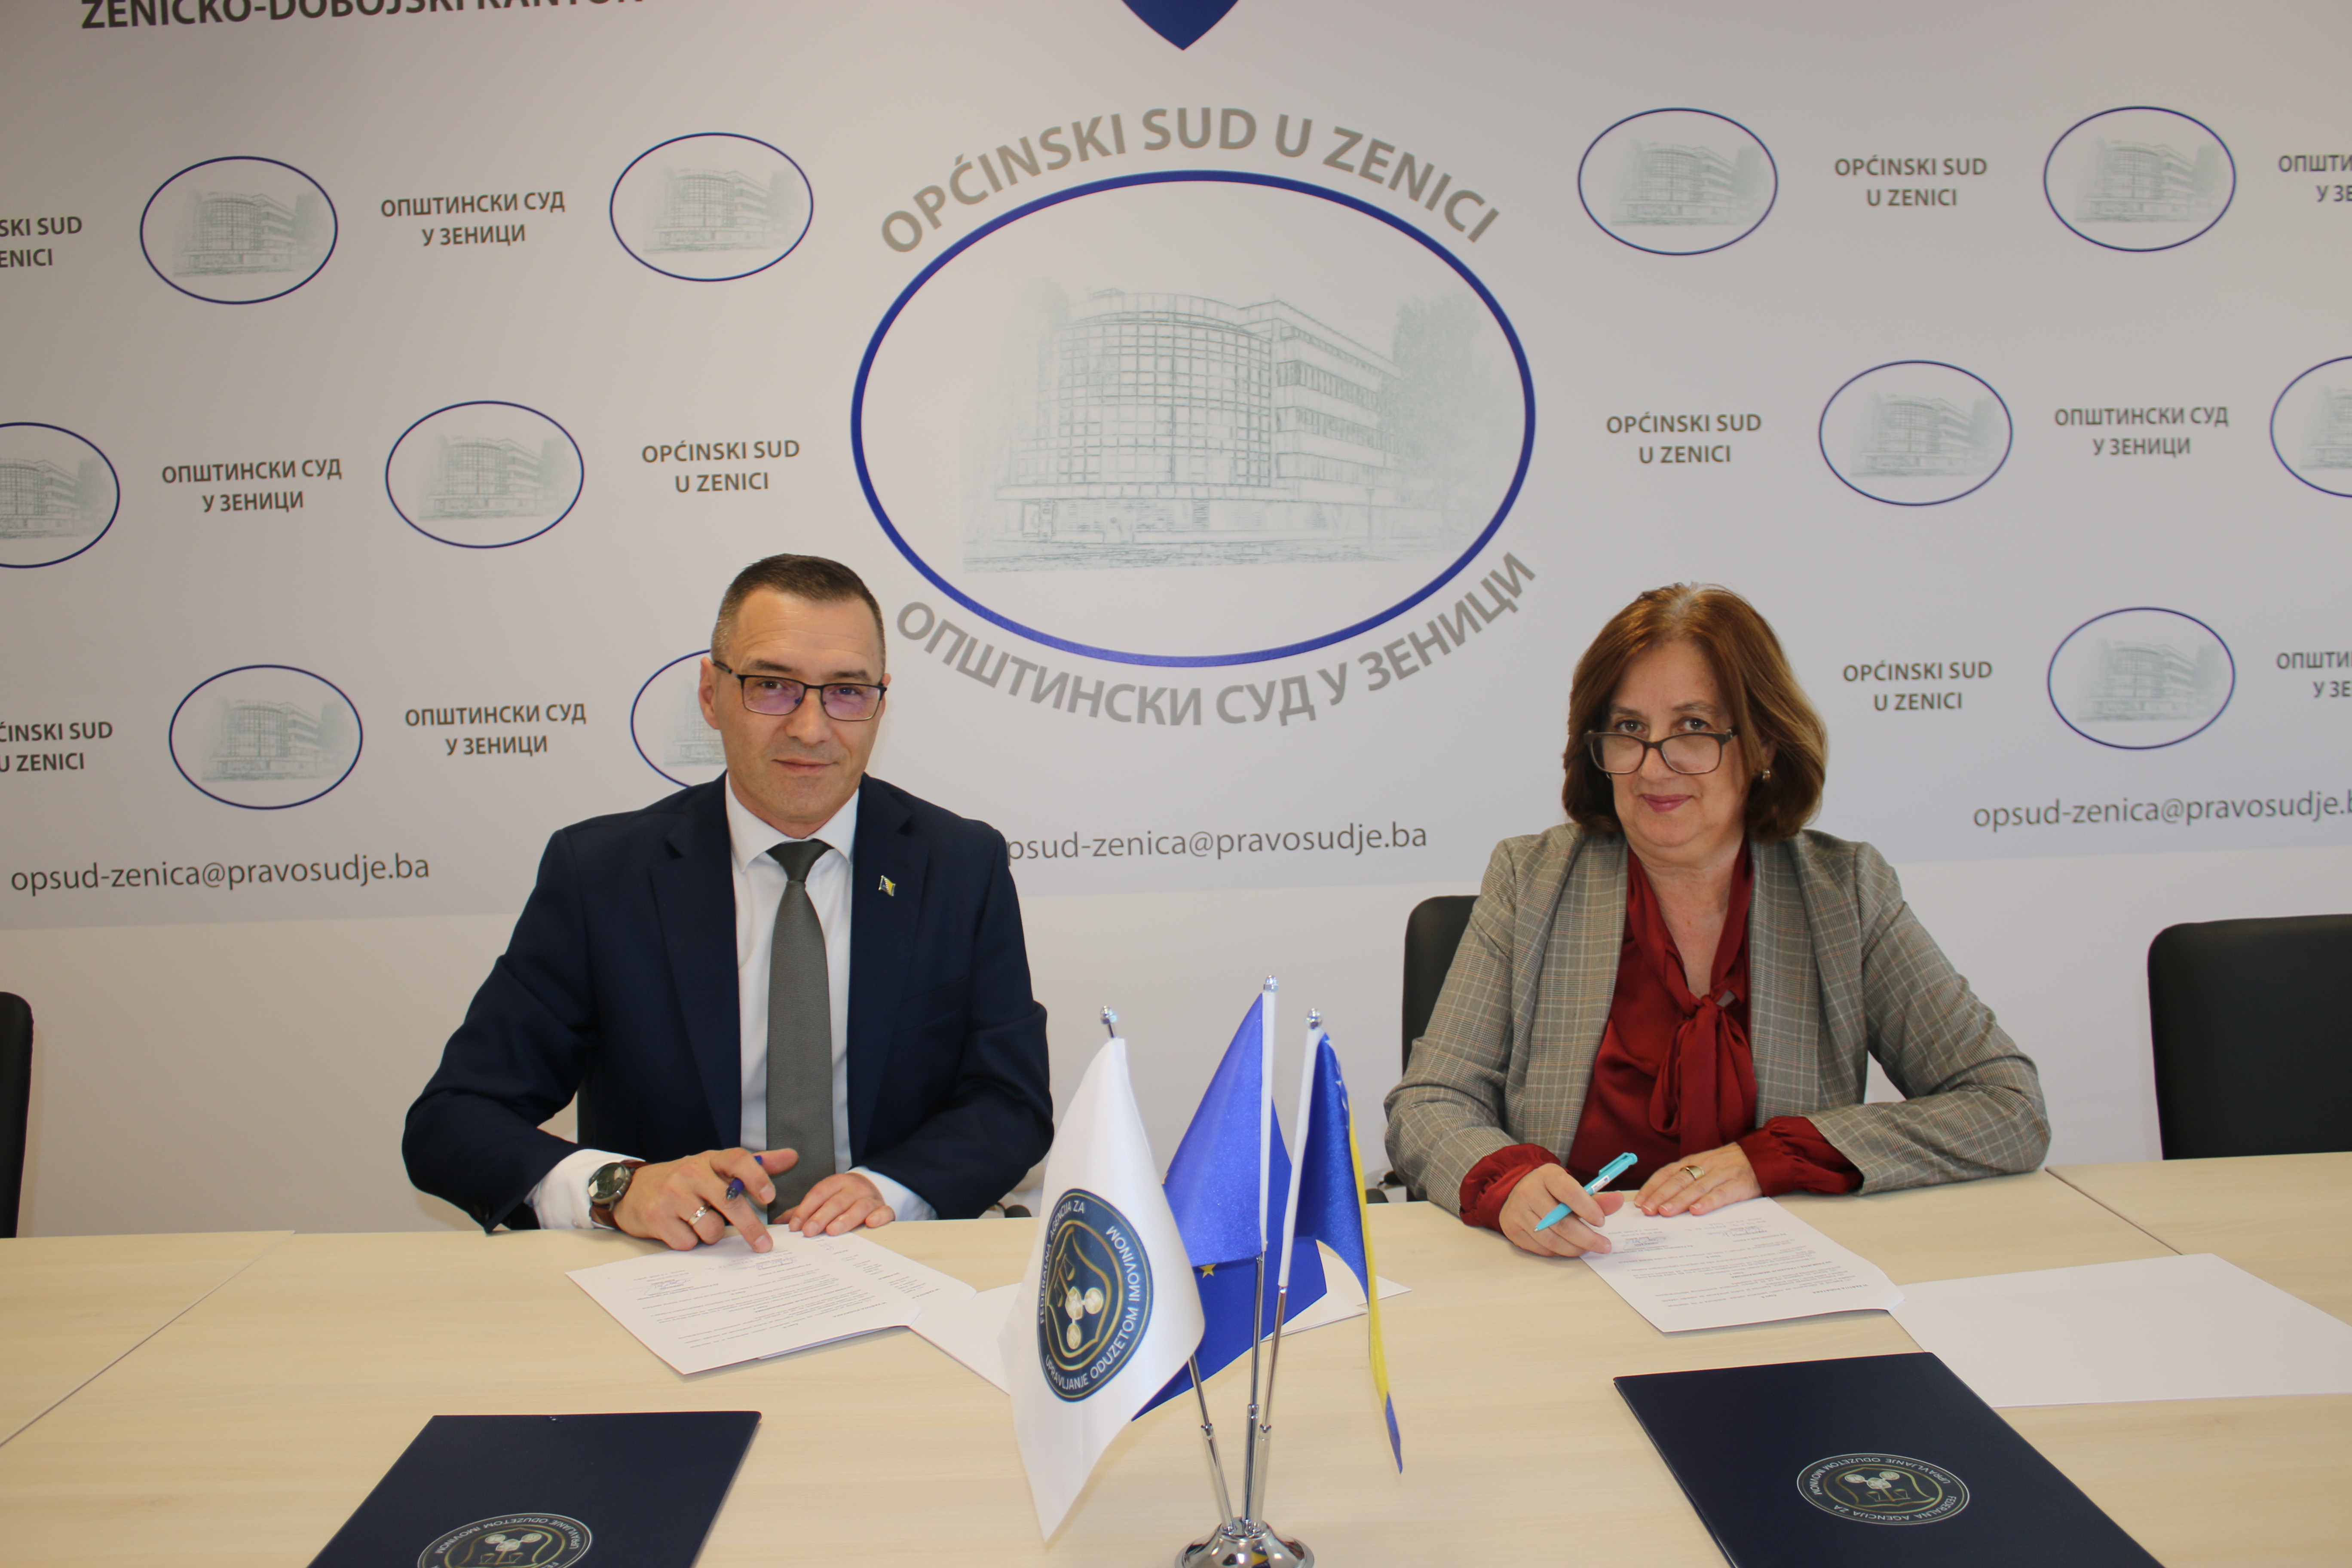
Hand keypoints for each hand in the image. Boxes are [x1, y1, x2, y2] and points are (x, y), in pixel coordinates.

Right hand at [612, 1147, 794, 1251]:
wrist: (633, 1190)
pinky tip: (681, 1229)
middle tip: (764, 1245)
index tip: (770, 1197)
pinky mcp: (657, 1217)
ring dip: (711, 1234)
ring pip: (710, 1228)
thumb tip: (791, 1157)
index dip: (756, 1177)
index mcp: (709, 1160)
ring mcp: (672, 1195)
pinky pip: (688, 1242)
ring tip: (699, 1224)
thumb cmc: (684, 1181)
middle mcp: (690, 1173)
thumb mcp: (716, 1167)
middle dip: (751, 1227)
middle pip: (730, 1202)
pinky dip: (690, 1242)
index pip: (737, 1159)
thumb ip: (755, 1165)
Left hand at [784, 1171, 896, 1235]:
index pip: (819, 1193)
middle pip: (837, 1201)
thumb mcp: (823, 1200)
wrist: (873, 1190)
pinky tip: (870, 1224)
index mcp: (836, 1183)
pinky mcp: (884, 1209)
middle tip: (809, 1231)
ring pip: (859, 1206)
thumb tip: (779, 1224)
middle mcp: (854, 1188)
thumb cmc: (842, 1199)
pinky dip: (879, 1217)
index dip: (805, 1208)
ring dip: (845, 1219)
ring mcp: (870, 1198)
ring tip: (832, 1231)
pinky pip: (885, 1211)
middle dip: (821, 1216)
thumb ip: (803, 1211)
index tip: (795, 1226)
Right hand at [1497, 1163, 1624, 1257]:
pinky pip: (1541, 1248)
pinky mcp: (1512, 1229)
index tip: (1601, 1222)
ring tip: (1588, 1248)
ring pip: (1551, 1239)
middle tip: (1604, 1245)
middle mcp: (1529, 1192)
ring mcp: (1518, 1212)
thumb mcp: (1570, 1186)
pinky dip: (1558, 1251)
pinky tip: (1568, 1246)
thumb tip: (1618, 1200)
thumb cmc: (1550, 1190)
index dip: (1588, 1209)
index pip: (1569, 1193)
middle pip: (1561, 1222)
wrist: (1516, 1192)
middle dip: (1587, 1238)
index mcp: (1547, 1176)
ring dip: (1574, 1248)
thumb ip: (1595, 1198)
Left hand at [1632, 1143, 1759, 1216]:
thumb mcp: (1704, 1167)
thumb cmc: (1728, 1166)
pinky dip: (1708, 1202)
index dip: (1652, 1187)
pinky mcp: (1738, 1184)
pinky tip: (1697, 1211)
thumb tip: (1661, 1200)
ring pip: (1696, 1187)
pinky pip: (1721, 1194)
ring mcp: (1721, 1174)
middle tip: (1647, 1210)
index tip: (1639, 1202)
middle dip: (1660, 1196)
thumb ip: (1686, 1179)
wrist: (1761, 1156)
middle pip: (1678, 1180)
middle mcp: (1704, 1166)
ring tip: (1665, 1212)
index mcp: (1693, 1161)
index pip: (1667, 1173)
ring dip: (1679, 1200)